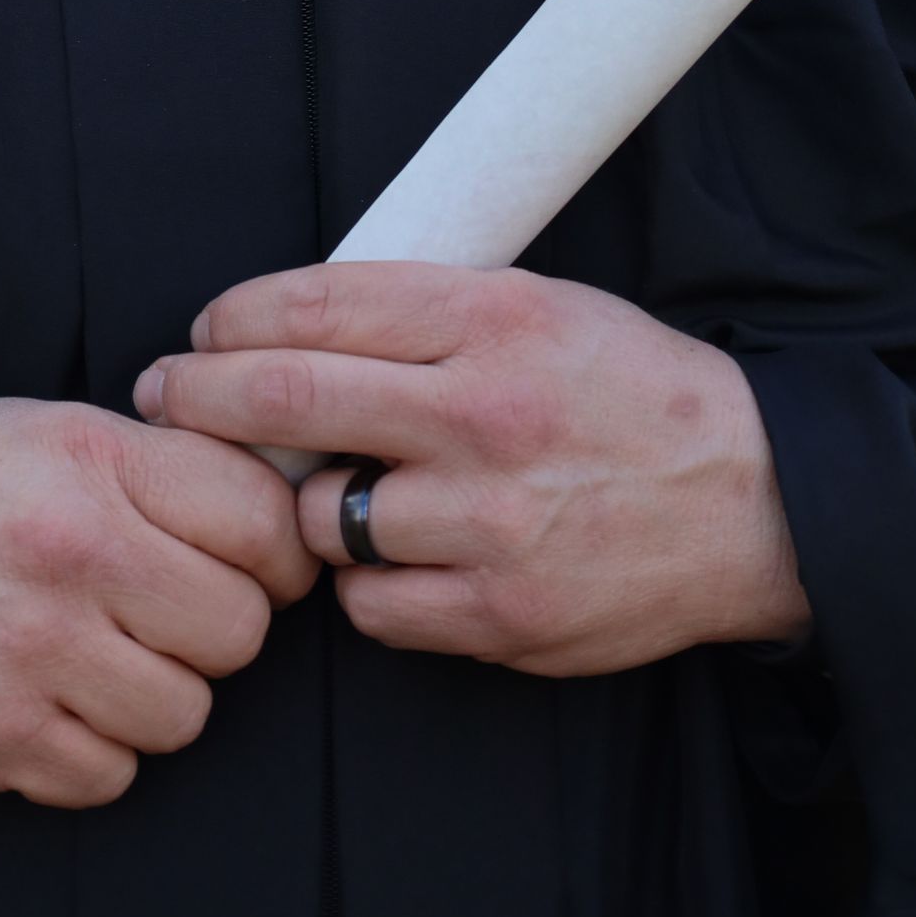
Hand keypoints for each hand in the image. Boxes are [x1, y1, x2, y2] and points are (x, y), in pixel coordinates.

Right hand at [0, 398, 316, 802]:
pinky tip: (59, 700)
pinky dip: (98, 749)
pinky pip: (111, 775)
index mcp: (89, 464)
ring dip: (160, 691)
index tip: (262, 558)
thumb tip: (269, 494)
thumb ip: (152, 459)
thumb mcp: (41, 427)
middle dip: (220, 624)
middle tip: (175, 610)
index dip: (278, 547)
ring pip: (185, 713)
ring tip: (109, 654)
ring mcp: (33, 657)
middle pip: (239, 629)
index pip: (257, 517)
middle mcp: (70, 557)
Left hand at [133, 265, 807, 675]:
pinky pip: (372, 606)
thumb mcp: (537, 304)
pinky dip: (366, 584)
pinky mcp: (501, 613)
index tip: (203, 328)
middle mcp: (482, 414)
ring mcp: (489, 521)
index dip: (234, 316)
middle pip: (287, 400)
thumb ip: (422, 314)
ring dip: (306, 507)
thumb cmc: (629, 388)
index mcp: (490, 317)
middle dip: (200, 397)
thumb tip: (292, 324)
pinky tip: (397, 557)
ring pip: (323, 518)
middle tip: (164, 394)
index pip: (316, 303)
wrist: (751, 497)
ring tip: (332, 493)